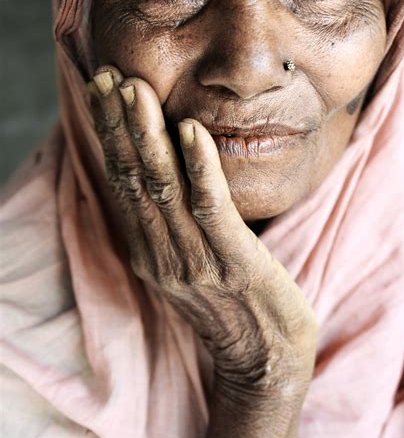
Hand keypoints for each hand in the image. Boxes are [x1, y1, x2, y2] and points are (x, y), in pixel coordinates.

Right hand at [88, 65, 316, 404]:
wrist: (265, 360)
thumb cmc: (229, 303)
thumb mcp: (185, 261)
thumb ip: (167, 221)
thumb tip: (159, 171)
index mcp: (150, 249)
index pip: (123, 181)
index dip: (111, 132)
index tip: (103, 88)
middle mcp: (162, 252)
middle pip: (134, 178)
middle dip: (119, 124)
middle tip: (107, 76)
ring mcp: (195, 258)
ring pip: (164, 187)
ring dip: (149, 136)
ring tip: (136, 91)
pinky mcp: (234, 261)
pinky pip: (212, 209)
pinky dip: (201, 168)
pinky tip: (192, 131)